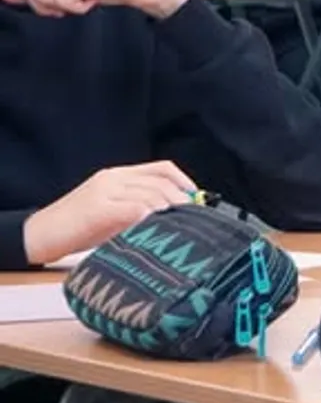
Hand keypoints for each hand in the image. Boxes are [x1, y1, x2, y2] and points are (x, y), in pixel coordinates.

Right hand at [22, 162, 196, 265]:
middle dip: (183, 201)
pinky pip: (135, 208)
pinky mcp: (99, 209)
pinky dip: (152, 217)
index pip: (161, 169)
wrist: (40, 233)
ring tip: (182, 226)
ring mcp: (105, 192)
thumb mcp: (112, 211)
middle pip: (161, 183)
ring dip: (172, 211)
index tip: (198, 198)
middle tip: (196, 218)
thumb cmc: (77, 227)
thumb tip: (174, 217)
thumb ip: (138, 208)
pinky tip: (160, 228)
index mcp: (117, 175)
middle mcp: (113, 179)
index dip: (184, 181)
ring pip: (152, 195)